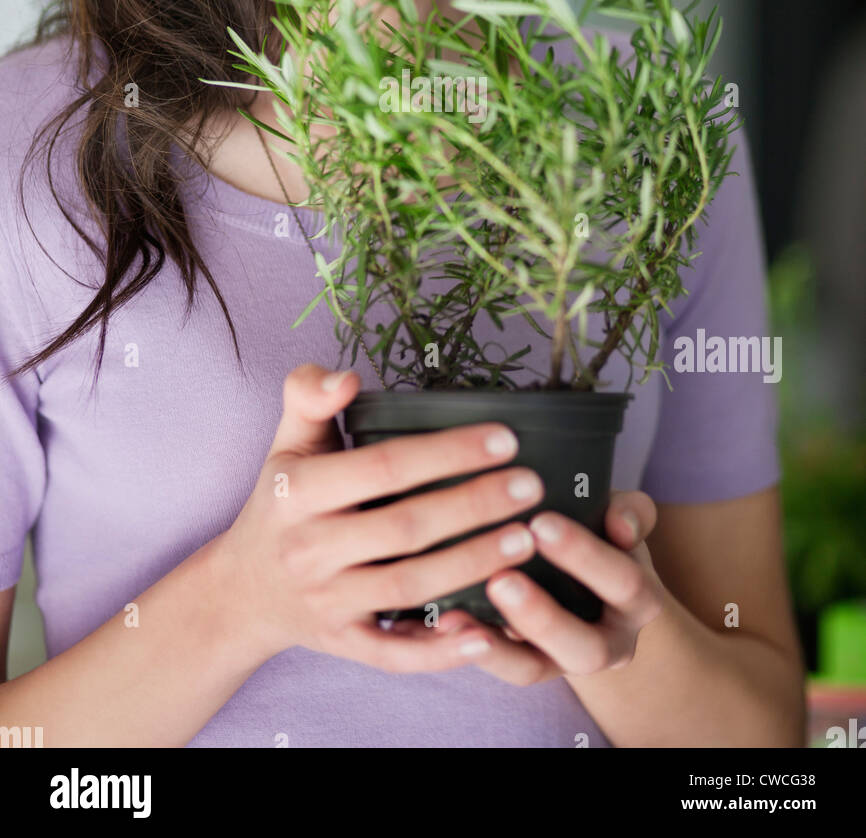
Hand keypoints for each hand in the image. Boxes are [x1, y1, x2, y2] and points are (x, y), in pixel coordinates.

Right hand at [210, 363, 546, 672]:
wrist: (240, 590)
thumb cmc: (280, 502)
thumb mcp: (285, 443)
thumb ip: (308, 395)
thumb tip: (347, 377)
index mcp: (297, 491)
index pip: (383, 467)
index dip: (447, 452)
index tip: (505, 438)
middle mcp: (309, 548)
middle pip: (405, 527)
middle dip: (475, 505)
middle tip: (530, 486)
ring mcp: (326, 602)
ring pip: (410, 587)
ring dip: (473, 564)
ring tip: (526, 538)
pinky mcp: (341, 644)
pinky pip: (394, 654)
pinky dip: (440, 651)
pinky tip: (486, 633)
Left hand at [387, 491, 663, 684]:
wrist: (593, 584)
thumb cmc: (601, 534)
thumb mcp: (620, 518)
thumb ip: (630, 513)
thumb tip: (620, 524)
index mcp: (639, 600)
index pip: (622, 581)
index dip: (585, 556)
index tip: (540, 522)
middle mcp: (611, 644)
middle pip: (584, 645)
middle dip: (540, 615)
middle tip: (500, 580)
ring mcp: (565, 663)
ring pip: (533, 670)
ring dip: (496, 646)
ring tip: (455, 618)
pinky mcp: (528, 669)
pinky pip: (498, 668)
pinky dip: (469, 648)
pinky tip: (439, 623)